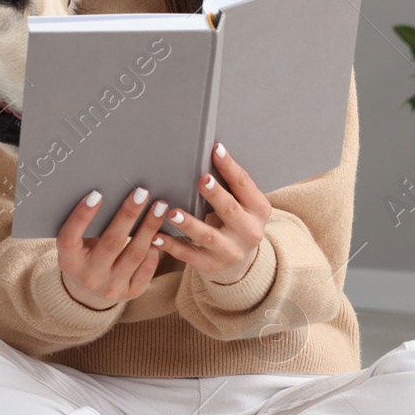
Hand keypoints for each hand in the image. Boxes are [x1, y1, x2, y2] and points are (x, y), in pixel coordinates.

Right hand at [57, 185, 173, 309]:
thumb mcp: (76, 244)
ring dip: (149, 228)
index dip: (82, 216)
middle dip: (128, 214)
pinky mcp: (129, 293)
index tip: (97, 194)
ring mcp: (110, 288)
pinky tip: (161, 235)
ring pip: (134, 254)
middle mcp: (88, 276)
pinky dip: (153, 252)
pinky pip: (145, 271)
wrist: (89, 292)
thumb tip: (114, 193)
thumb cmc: (83, 256)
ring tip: (159, 207)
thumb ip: (88, 226)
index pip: (71, 237)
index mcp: (69, 261)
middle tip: (142, 192)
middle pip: (112, 242)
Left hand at [155, 142, 271, 283]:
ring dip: (190, 224)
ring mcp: (231, 251)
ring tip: (172, 212)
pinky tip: (156, 237)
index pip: (244, 184)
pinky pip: (190, 256)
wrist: (242, 264)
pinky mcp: (213, 265)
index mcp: (258, 210)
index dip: (230, 167)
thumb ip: (229, 186)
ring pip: (208, 236)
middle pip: (230, 210)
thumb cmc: (237, 223)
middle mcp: (249, 231)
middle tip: (202, 180)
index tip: (215, 149)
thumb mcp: (244, 206)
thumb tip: (206, 154)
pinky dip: (172, 246)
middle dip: (215, 195)